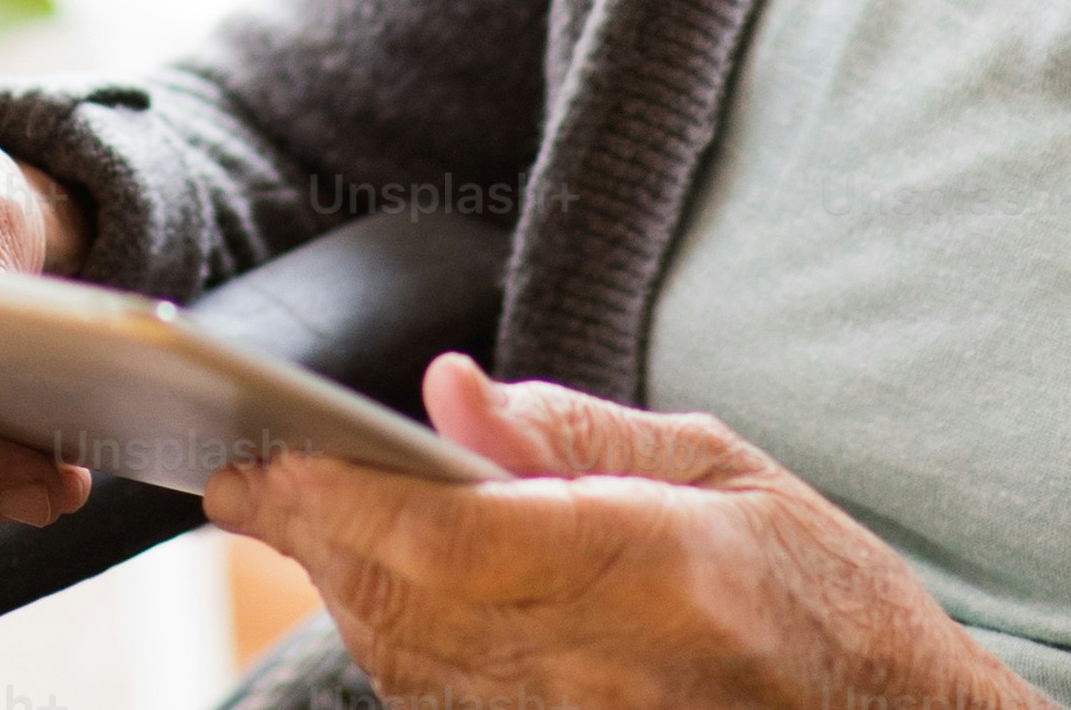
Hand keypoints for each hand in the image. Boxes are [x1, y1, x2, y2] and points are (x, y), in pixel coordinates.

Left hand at [199, 357, 1032, 709]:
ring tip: (287, 512)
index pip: (450, 535)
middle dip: (310, 533)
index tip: (262, 455)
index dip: (337, 497)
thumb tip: (449, 392)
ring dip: (337, 587)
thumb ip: (573, 431)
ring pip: (407, 660)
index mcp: (650, 566)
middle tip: (246, 475)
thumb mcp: (723, 469)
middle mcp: (602, 662)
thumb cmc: (823, 594)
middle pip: (405, 599)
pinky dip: (389, 643)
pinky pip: (443, 702)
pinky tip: (369, 590)